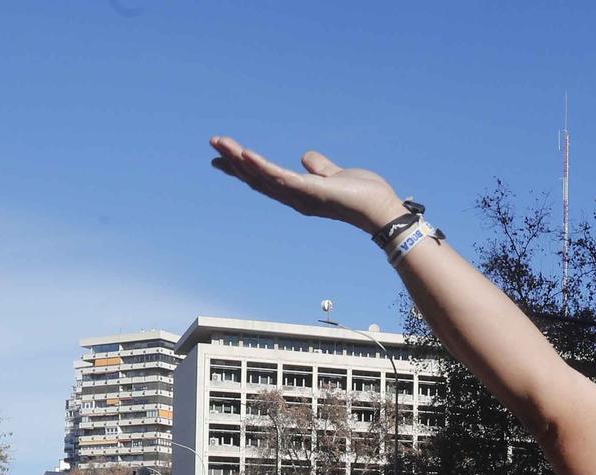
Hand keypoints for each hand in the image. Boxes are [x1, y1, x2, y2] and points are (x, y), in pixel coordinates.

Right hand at [209, 136, 408, 233]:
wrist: (381, 209)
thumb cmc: (362, 195)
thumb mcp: (335, 175)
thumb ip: (320, 167)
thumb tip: (306, 156)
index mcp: (298, 192)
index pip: (265, 177)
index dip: (244, 166)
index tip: (225, 155)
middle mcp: (294, 197)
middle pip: (257, 178)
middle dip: (234, 162)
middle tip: (214, 144)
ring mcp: (300, 196)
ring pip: (263, 176)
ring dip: (240, 160)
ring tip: (221, 144)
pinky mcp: (310, 192)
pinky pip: (280, 178)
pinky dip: (262, 167)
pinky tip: (246, 154)